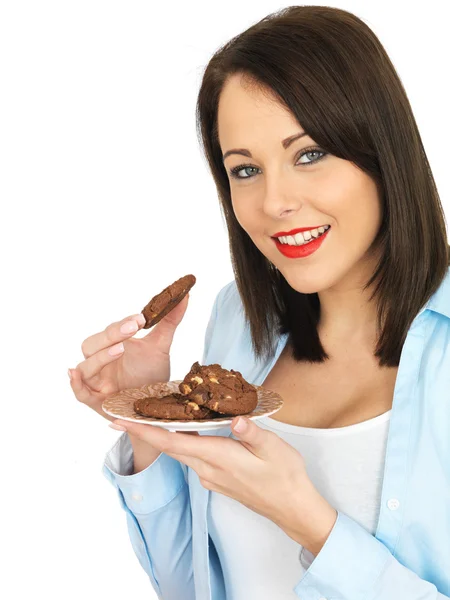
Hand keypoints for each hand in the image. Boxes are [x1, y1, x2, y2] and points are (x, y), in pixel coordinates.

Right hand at [69, 294, 189, 421]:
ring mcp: (97, 381)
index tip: (141, 318)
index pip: (111, 330)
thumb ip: (169, 321)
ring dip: (100, 357)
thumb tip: (185, 295)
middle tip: (132, 328)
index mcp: (112, 345)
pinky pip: (80, 393)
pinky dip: (75, 384)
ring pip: (86, 367)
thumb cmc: (150, 374)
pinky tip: (74, 374)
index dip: (123, 324)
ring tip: (120, 349)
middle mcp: (101, 361)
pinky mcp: (96, 401)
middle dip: (111, 335)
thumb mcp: (160, 346)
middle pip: (92, 344)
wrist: (154, 405)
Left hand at [111, 414, 336, 552]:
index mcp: (217, 457)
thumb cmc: (285, 476)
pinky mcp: (217, 479)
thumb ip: (251, 433)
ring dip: (162, 436)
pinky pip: (192, 458)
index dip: (144, 430)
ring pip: (180, 453)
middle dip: (144, 431)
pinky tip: (186, 431)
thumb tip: (234, 419)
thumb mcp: (273, 449)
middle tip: (123, 416)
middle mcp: (208, 469)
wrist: (292, 507)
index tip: (119, 421)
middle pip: (169, 447)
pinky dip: (182, 443)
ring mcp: (211, 476)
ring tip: (151, 417)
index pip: (172, 442)